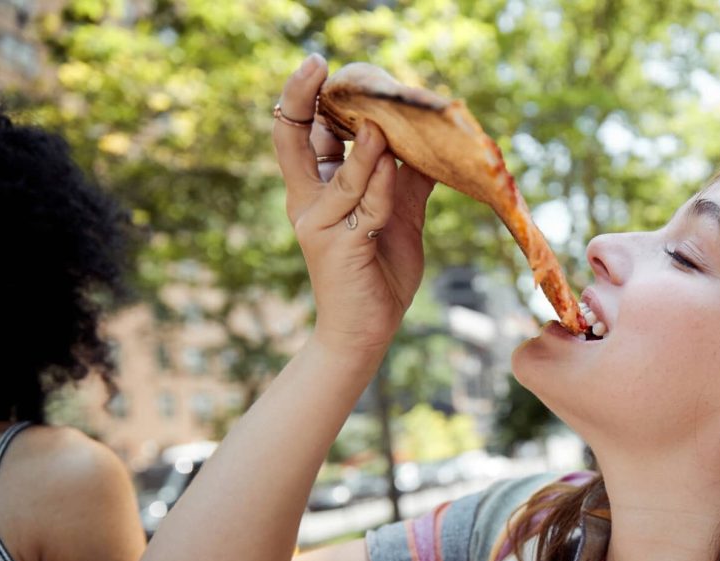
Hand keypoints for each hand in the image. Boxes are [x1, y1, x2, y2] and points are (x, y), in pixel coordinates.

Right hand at [273, 54, 435, 354]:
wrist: (367, 332)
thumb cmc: (379, 274)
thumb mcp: (396, 218)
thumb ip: (404, 182)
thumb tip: (428, 146)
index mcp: (315, 190)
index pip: (298, 134)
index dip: (303, 98)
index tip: (320, 69)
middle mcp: (307, 202)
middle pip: (291, 139)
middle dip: (301, 99)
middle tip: (319, 69)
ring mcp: (318, 224)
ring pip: (340, 172)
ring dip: (364, 145)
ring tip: (381, 118)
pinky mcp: (338, 246)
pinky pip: (363, 205)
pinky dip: (379, 182)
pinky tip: (391, 158)